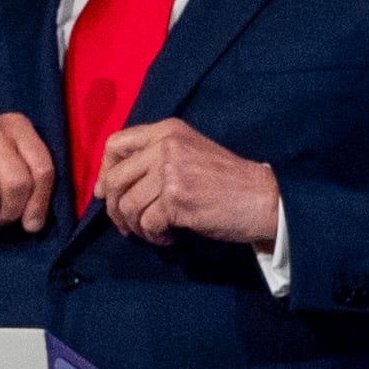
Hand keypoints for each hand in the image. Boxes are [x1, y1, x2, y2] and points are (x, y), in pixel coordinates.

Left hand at [94, 117, 281, 250]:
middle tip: (129, 225)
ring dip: (136, 226)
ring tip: (155, 231)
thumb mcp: (189, 154)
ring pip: (127, 206)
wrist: (263, 198)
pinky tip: (170, 237)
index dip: (105, 171)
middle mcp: (166, 146)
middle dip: (115, 209)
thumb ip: (152, 159)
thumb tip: (104, 188)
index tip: (108, 192)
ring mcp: (171, 171)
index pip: (114, 144)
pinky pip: (146, 224)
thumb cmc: (227, 181)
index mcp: (168, 131)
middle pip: (115, 180)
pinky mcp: (176, 199)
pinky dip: (155, 237)